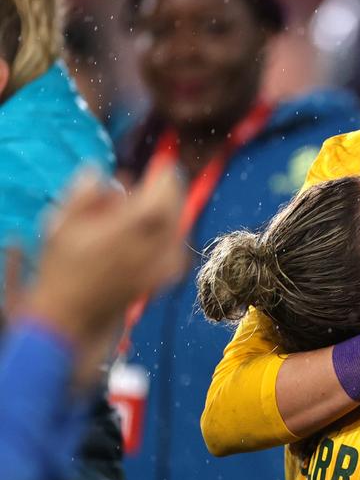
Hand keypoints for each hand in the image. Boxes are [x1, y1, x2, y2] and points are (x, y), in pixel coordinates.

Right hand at [18, 166, 183, 386]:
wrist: (68, 314)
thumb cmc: (61, 268)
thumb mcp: (62, 225)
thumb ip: (84, 194)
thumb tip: (103, 173)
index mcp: (124, 232)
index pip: (160, 199)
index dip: (167, 179)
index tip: (165, 165)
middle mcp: (147, 249)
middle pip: (175, 212)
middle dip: (172, 192)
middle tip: (163, 180)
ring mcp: (158, 268)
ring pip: (178, 230)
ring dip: (171, 212)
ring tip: (151, 206)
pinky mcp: (161, 281)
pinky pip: (177, 251)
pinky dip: (172, 236)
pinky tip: (158, 233)